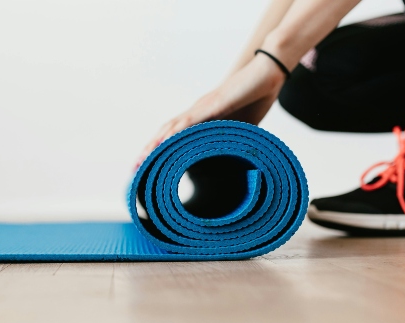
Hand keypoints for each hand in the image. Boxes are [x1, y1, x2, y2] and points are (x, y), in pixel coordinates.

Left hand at [137, 55, 284, 165]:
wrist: (268, 72)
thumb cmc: (256, 97)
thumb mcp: (243, 128)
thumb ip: (232, 141)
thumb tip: (231, 163)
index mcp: (202, 118)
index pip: (175, 136)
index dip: (160, 150)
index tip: (148, 165)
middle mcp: (197, 112)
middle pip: (166, 132)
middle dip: (150, 150)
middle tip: (135, 167)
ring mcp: (202, 108)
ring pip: (172, 127)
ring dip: (155, 143)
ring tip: (142, 159)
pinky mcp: (212, 105)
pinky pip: (189, 120)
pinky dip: (175, 132)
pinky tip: (163, 142)